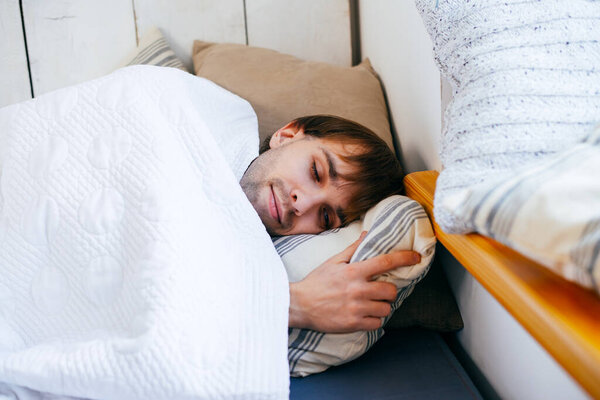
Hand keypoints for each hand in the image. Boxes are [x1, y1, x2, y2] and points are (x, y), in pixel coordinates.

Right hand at [288, 231, 420, 332]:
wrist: (299, 305)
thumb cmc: (317, 282)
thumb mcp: (333, 261)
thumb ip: (353, 249)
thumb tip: (368, 233)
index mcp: (354, 271)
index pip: (386, 262)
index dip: (405, 258)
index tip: (416, 257)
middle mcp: (357, 289)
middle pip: (390, 290)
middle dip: (389, 290)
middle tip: (380, 290)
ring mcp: (356, 308)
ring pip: (386, 308)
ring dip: (382, 306)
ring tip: (371, 304)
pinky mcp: (354, 323)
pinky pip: (377, 323)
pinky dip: (374, 319)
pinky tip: (365, 314)